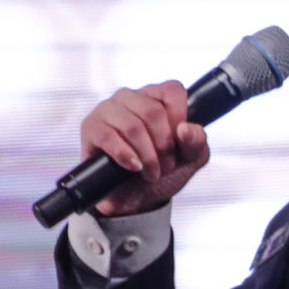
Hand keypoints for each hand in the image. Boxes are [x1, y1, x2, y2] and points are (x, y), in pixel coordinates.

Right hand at [77, 82, 209, 214]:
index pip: (173, 91)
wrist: (136, 198)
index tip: (181, 142)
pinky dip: (126, 156)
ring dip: (147, 156)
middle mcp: (131, 97)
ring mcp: (108, 109)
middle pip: (153, 112)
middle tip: (166, 166)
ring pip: (132, 125)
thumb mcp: (189, 159)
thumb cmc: (162, 170)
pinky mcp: (91, 127)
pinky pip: (109, 136)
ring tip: (151, 173)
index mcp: (156, 96)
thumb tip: (186, 129)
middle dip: (164, 146)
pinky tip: (133, 167)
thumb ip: (196, 142)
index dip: (181, 117)